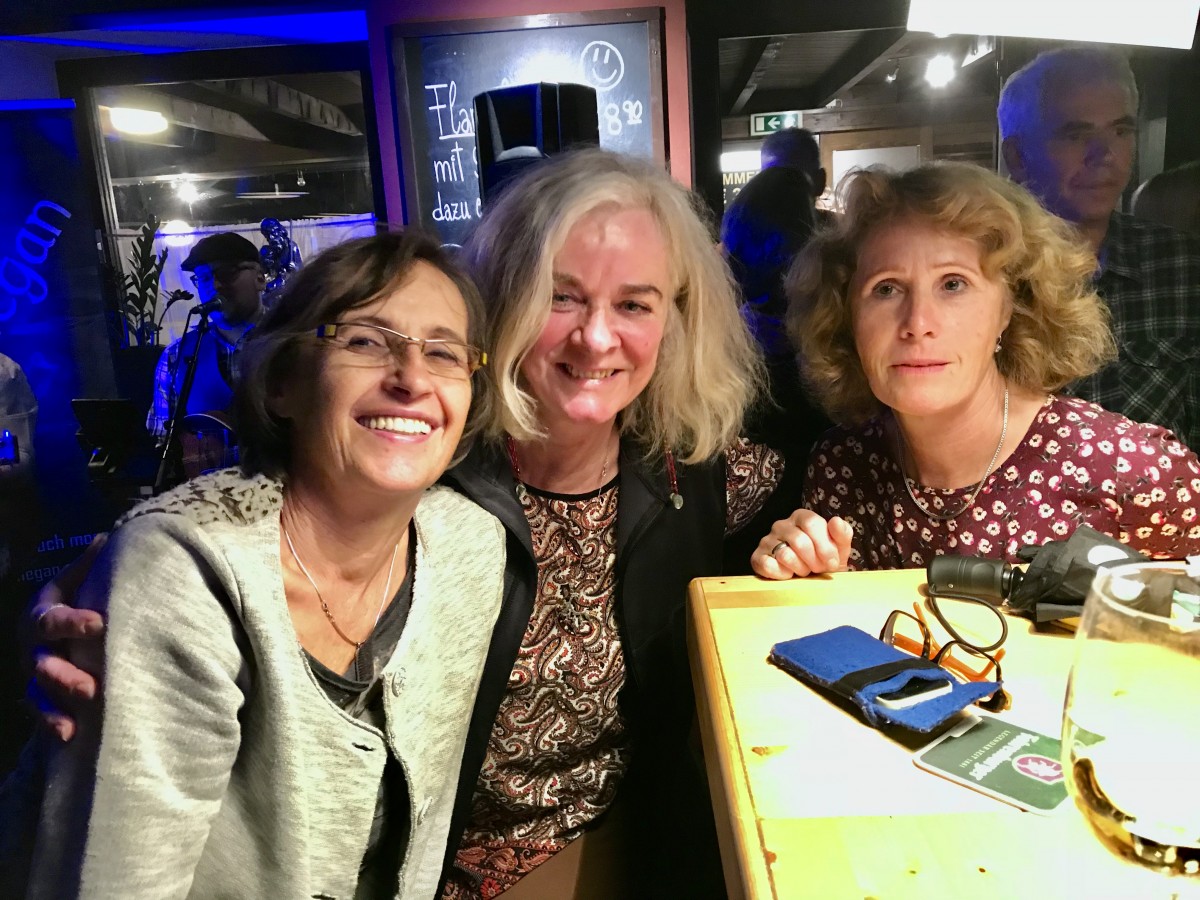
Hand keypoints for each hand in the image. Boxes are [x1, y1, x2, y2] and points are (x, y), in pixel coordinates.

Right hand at [27, 534, 107, 740]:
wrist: (54, 623)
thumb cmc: (74, 598)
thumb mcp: (76, 580)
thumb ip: (88, 565)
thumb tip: (107, 538)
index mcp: (42, 614)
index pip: (53, 620)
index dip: (73, 622)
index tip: (99, 624)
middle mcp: (33, 647)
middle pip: (43, 663)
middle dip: (64, 677)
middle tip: (90, 688)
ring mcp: (35, 674)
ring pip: (39, 693)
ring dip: (55, 708)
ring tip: (73, 723)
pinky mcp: (43, 696)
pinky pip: (42, 713)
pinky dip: (52, 725)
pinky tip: (67, 737)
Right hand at [752, 509, 852, 579]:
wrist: (809, 579)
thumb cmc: (824, 561)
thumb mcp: (840, 549)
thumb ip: (842, 534)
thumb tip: (836, 521)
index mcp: (801, 517)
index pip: (812, 523)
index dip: (824, 546)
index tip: (832, 562)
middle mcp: (781, 525)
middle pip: (800, 541)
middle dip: (814, 561)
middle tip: (817, 569)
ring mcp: (767, 540)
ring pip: (785, 555)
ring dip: (800, 569)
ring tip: (803, 570)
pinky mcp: (757, 557)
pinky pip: (769, 566)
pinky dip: (783, 575)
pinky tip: (788, 574)